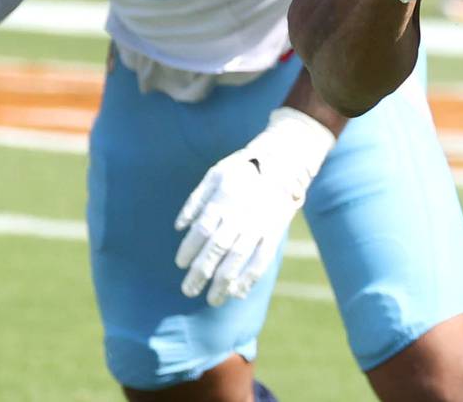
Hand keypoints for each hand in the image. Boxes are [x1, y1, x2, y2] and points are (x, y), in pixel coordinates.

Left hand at [174, 107, 336, 305]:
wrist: (283, 163)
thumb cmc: (243, 168)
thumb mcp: (215, 174)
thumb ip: (195, 200)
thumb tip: (179, 227)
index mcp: (222, 199)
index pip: (202, 230)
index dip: (189, 250)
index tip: (181, 265)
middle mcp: (239, 214)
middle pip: (217, 249)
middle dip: (201, 272)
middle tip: (188, 290)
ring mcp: (258, 225)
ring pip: (238, 259)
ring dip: (224, 282)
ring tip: (212, 299)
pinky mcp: (274, 232)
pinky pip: (262, 259)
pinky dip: (250, 278)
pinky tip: (238, 292)